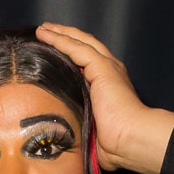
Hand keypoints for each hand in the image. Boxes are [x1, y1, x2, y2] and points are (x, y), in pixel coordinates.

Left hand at [35, 23, 173, 173]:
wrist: (131, 139)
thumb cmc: (116, 144)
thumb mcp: (94, 130)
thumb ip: (82, 124)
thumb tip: (67, 137)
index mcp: (109, 84)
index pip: (87, 62)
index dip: (71, 53)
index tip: (53, 51)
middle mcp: (110, 71)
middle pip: (84, 46)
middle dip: (65, 37)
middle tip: (46, 31)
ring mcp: (107, 67)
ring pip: (79, 42)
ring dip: (60, 34)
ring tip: (42, 29)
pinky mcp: (102, 67)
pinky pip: (76, 48)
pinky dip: (60, 40)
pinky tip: (45, 34)